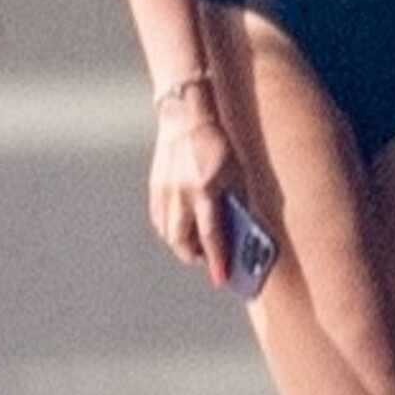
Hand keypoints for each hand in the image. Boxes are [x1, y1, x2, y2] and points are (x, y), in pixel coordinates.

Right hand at [148, 97, 240, 286]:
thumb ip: (237, 202)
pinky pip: (159, 220)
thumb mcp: (236, 173)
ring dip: (182, 244)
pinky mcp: (154, 187)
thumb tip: (240, 233)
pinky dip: (170, 229)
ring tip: (196, 244)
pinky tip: (182, 227)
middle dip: (194, 255)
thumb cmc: (218, 144)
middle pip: (182, 240)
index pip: (211, 234)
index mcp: (205, 189)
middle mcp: (181, 194)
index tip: (220, 278)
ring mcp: (164, 191)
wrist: (186, 117)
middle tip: (207, 258)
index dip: (216, 259)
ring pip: (168, 233)